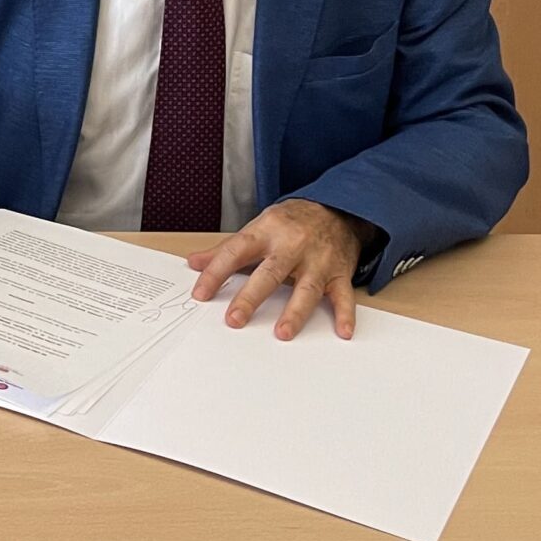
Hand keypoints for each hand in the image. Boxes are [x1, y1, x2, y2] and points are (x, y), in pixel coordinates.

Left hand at [182, 198, 375, 341]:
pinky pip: (344, 295)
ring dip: (295, 312)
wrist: (337, 207)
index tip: (201, 293)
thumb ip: (226, 249)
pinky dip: (346, 314)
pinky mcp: (339, 273)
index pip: (236, 251)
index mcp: (267, 232)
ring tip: (283, 333)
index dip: (216, 272)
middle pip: (270, 273)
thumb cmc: (291, 221)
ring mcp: (318, 260)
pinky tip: (343, 331)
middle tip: (235, 319)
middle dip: (251, 297)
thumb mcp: (257, 227)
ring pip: (307, 288)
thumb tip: (194, 262)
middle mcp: (292, 246)